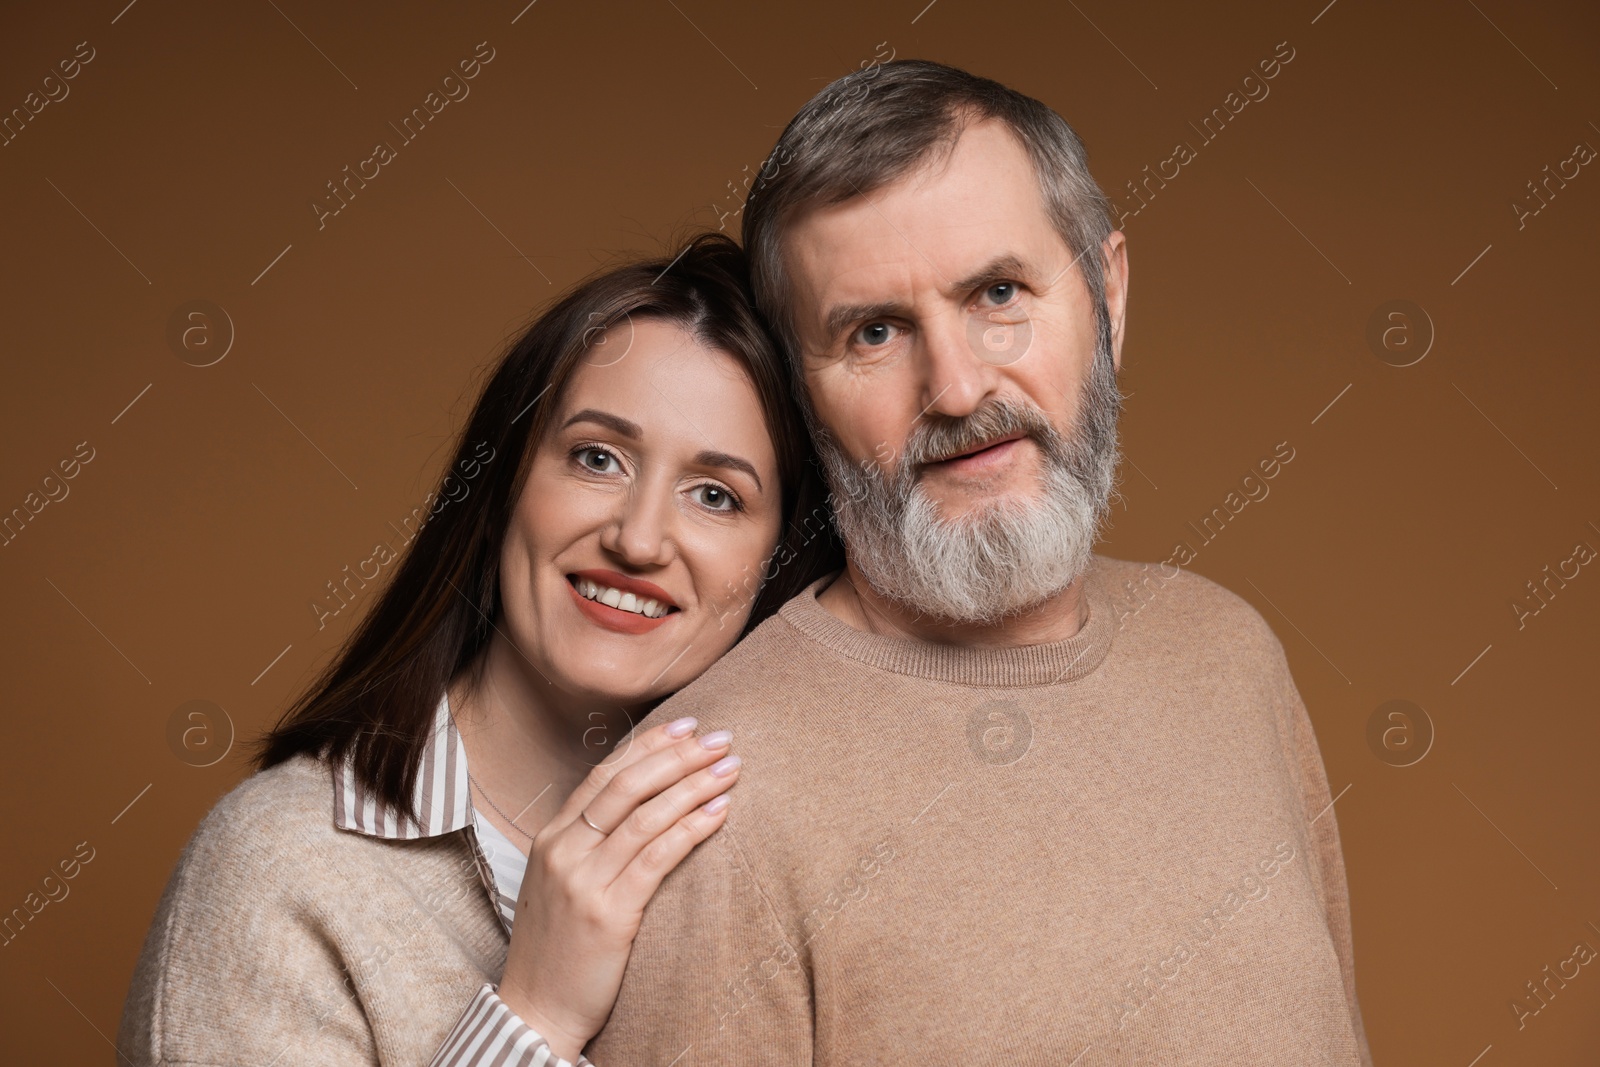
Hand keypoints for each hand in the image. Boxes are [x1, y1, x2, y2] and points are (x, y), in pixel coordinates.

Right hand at [494, 716, 739, 1059]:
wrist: (535, 1011)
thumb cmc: (558, 949)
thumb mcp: (562, 885)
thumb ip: (589, 845)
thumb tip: (641, 807)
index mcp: (550, 838)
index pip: (604, 775)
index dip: (649, 746)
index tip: (687, 726)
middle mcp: (563, 851)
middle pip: (628, 785)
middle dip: (679, 755)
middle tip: (720, 738)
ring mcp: (583, 880)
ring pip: (646, 815)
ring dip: (694, 785)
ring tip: (731, 769)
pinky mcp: (608, 913)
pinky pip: (656, 857)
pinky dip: (691, 828)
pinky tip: (720, 813)